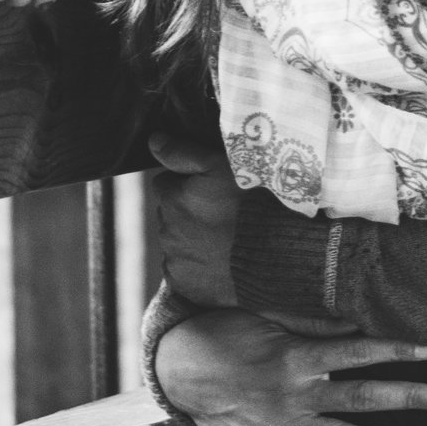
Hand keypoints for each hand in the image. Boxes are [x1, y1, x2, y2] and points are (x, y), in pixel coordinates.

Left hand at [150, 135, 240, 306]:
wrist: (273, 257)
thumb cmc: (251, 206)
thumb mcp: (221, 166)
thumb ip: (182, 152)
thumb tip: (153, 140)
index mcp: (171, 198)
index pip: (166, 185)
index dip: (186, 185)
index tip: (210, 191)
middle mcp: (166, 230)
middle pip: (170, 215)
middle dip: (187, 213)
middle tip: (221, 215)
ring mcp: (174, 260)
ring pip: (176, 243)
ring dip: (192, 240)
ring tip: (224, 240)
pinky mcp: (184, 286)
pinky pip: (184, 272)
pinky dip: (197, 267)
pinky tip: (220, 262)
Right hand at [156, 308, 426, 425]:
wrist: (180, 370)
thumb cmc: (228, 333)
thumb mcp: (267, 316)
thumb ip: (313, 320)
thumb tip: (358, 314)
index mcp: (297, 356)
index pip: (357, 352)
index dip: (395, 349)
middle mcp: (294, 394)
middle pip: (360, 397)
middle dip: (406, 398)